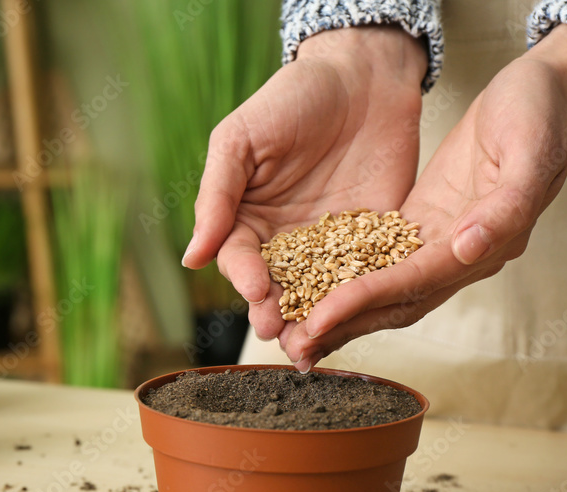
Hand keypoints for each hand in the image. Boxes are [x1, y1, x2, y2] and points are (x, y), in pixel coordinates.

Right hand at [184, 27, 427, 353]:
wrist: (360, 73)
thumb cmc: (290, 97)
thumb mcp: (240, 141)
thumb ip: (217, 197)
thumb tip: (191, 258)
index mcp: (247, 218)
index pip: (240, 260)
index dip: (246, 278)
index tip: (256, 292)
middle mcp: (285, 238)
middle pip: (276, 286)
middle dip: (276, 312)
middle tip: (280, 332)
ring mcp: (331, 242)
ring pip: (318, 291)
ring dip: (313, 319)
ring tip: (313, 344)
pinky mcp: (375, 237)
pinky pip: (366, 273)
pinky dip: (362, 297)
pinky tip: (360, 317)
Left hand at [283, 25, 566, 369]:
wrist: (542, 92)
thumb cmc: (539, 114)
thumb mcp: (530, 150)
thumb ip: (505, 206)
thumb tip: (466, 247)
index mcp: (488, 243)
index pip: (414, 282)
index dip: (366, 301)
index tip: (319, 317)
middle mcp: (461, 254)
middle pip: (395, 302)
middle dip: (344, 324)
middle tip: (295, 346)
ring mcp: (439, 242)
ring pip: (385, 291)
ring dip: (343, 313)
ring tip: (295, 332)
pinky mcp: (421, 224)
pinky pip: (380, 262)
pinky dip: (349, 280)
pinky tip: (314, 289)